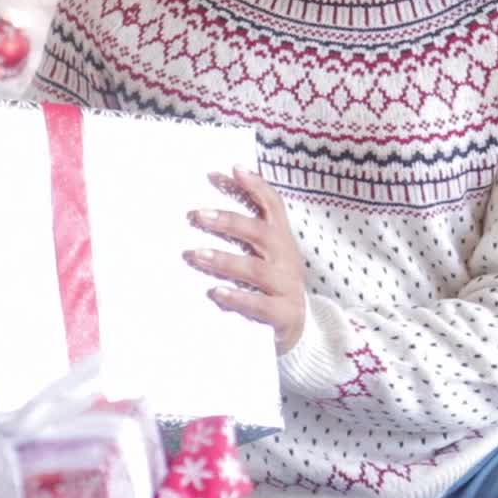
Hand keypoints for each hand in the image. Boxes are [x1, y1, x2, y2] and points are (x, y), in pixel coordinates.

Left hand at [182, 165, 305, 355]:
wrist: (302, 329)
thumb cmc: (272, 285)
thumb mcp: (265, 254)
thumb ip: (244, 234)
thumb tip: (203, 210)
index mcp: (281, 240)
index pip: (273, 206)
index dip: (256, 186)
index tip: (233, 169)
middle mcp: (286, 259)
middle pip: (262, 233)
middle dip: (230, 221)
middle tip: (197, 215)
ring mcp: (287, 287)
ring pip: (256, 269)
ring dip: (224, 260)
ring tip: (195, 255)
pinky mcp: (283, 314)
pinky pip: (260, 305)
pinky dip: (237, 298)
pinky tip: (214, 292)